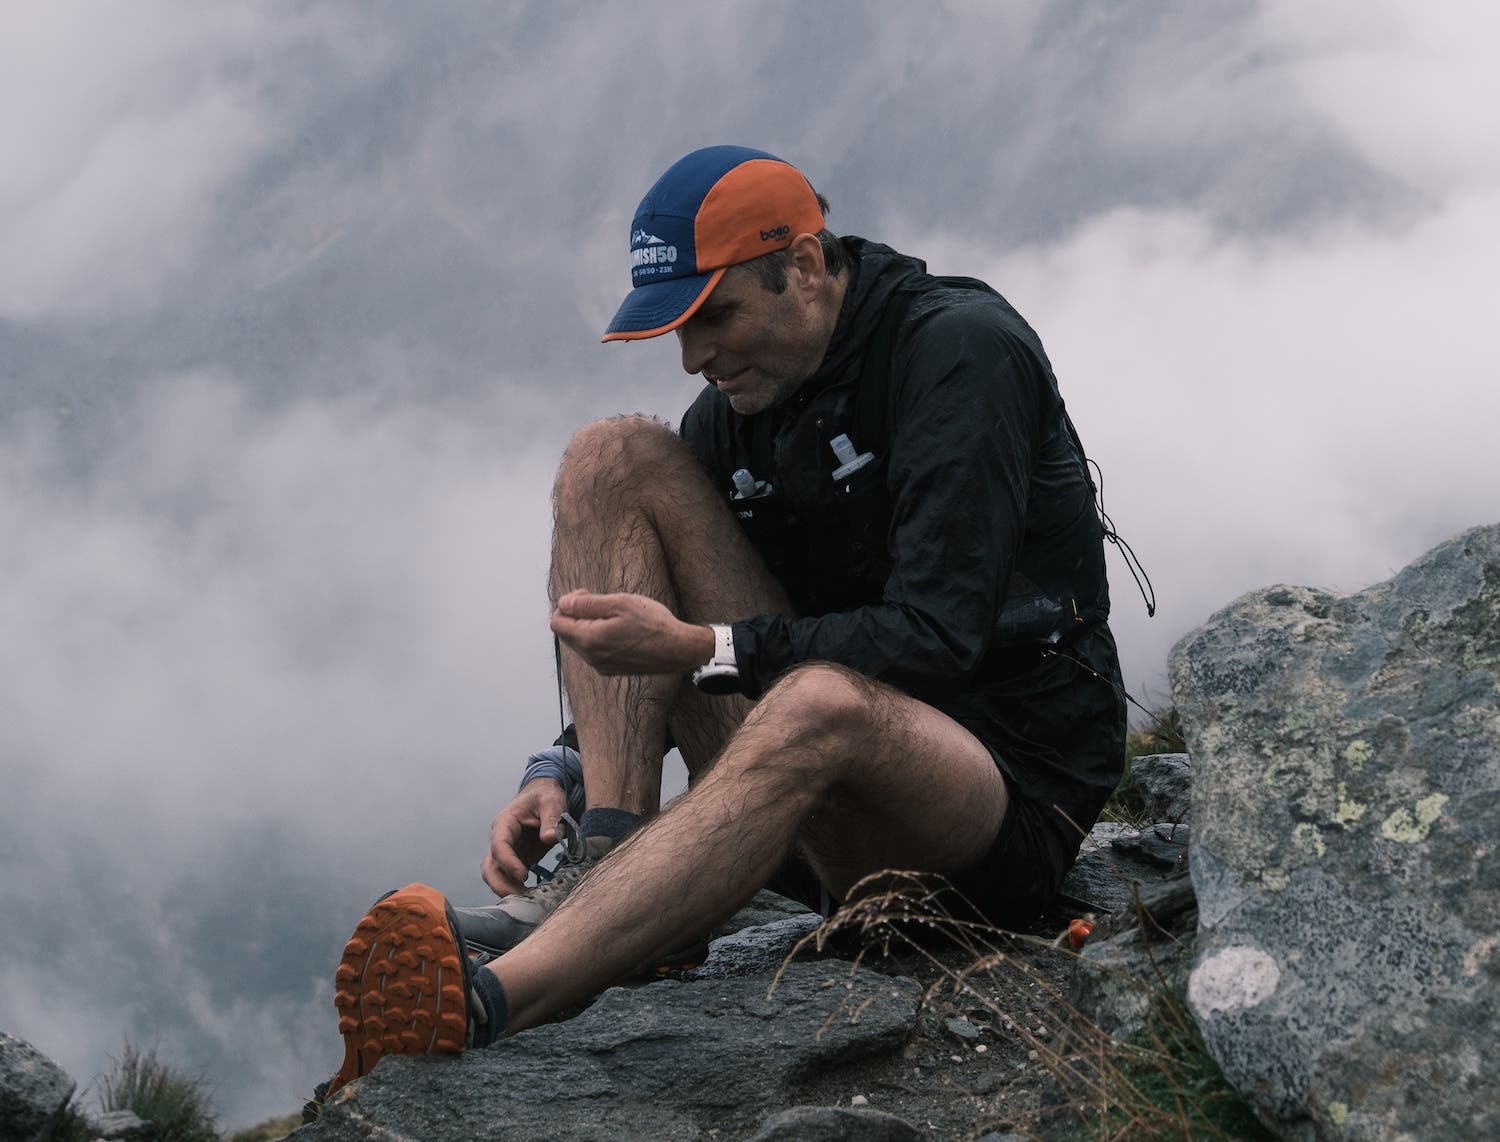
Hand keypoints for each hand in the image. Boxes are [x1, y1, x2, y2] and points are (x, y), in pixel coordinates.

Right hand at [481, 778, 567, 895]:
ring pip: (495, 875)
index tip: (523, 875)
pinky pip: (509, 878)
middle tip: (521, 898)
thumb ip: (552, 818)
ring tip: (528, 901)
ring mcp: (507, 852)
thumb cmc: (545, 795)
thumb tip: (549, 838)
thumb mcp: (552, 801)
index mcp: (505, 823)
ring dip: (507, 889)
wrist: (543, 796)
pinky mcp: (516, 860)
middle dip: (500, 884)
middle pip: (489, 866)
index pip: (499, 845)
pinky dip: (517, 889)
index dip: (508, 862)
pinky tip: (532, 897)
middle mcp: (500, 839)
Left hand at [550, 589, 713, 675]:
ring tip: (612, 614)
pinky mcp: (611, 669)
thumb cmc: (653, 624)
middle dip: (576, 614)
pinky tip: (618, 628)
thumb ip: (587, 604)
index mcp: (590, 640)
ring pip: (580, 642)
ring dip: (588, 625)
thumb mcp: (620, 603)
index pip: (557, 622)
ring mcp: (601, 666)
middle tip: (599, 601)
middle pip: (566, 633)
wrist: (679, 650)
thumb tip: (563, 603)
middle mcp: (591, 657)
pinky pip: (593, 650)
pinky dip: (598, 636)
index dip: (567, 604)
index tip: (586, 594)